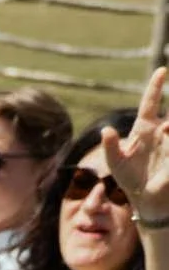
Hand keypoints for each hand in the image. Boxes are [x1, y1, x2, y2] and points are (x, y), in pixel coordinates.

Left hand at [100, 66, 168, 226]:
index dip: (155, 88)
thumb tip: (106, 130)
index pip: (150, 104)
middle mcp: (161, 131)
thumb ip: (110, 147)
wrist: (146, 198)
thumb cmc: (129, 178)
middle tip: (164, 127)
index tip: (162, 70)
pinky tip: (166, 152)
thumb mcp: (116, 163)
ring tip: (166, 133)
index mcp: (144, 129)